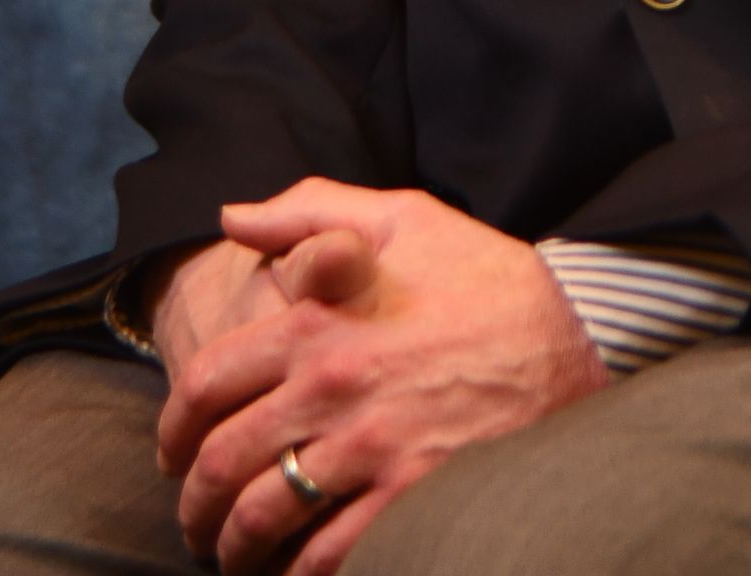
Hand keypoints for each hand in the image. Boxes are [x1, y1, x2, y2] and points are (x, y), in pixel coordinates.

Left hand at [156, 179, 607, 575]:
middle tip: (195, 519)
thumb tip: (232, 216)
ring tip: (235, 555)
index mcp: (319, 322)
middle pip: (223, 463)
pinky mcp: (410, 495)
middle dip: (195, 502)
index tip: (172, 452)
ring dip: (234, 546)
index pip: (207, 384)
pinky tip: (295, 570)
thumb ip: (310, 210)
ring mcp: (370, 447)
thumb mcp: (404, 217)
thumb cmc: (486, 275)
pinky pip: (326, 556)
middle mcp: (332, 387)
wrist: (578, 332)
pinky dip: (298, 573)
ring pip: (262, 518)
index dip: (173, 428)